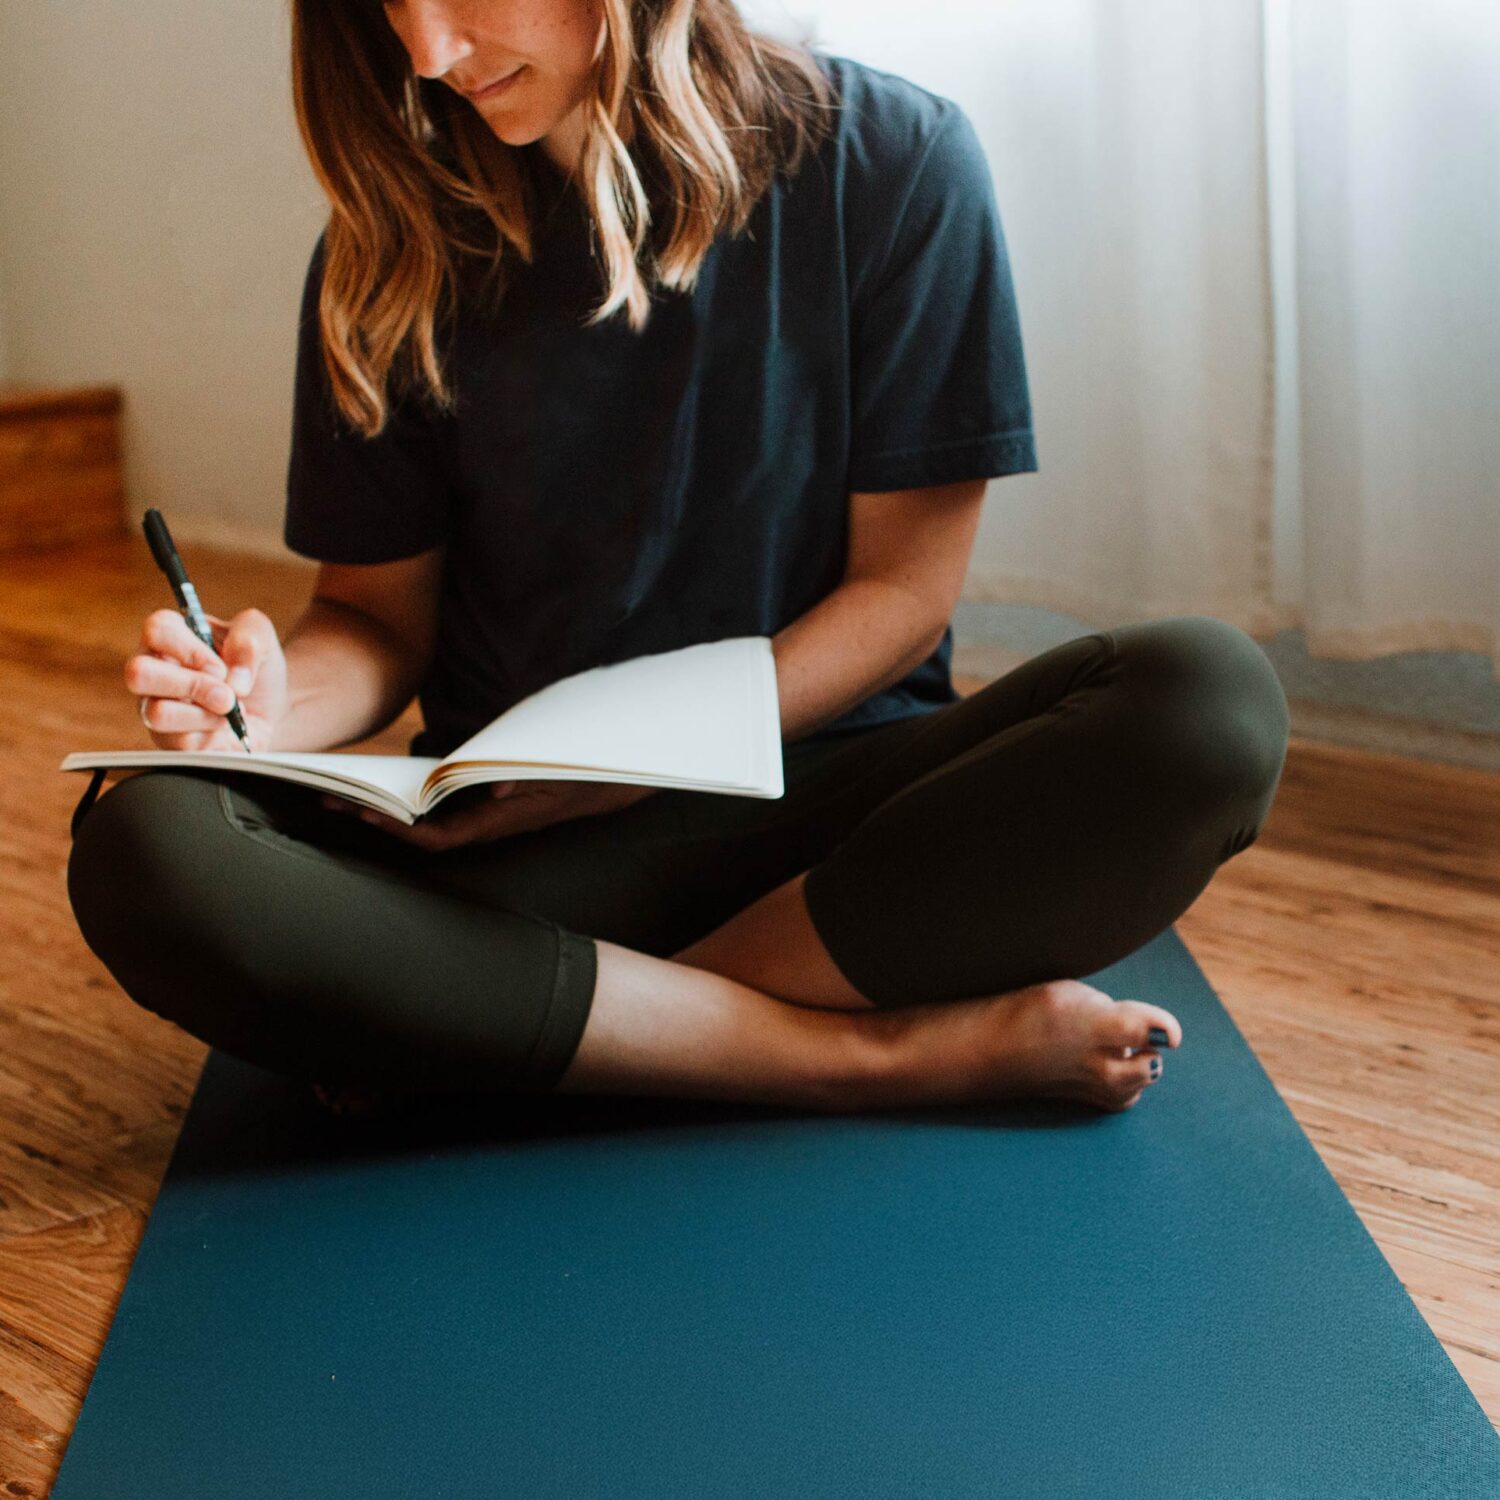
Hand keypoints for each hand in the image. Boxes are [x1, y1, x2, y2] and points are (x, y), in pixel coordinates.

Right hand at [125, 606, 287, 752]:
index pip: (156, 630)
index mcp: (169, 635)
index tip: (221, 668)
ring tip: (230, 711)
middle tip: (227, 695)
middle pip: (138, 673)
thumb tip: (233, 680)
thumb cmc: (254, 666)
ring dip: (203, 715)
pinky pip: (179, 743)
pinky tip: (225, 727)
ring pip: (156, 713)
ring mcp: (153, 706)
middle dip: (192, 686)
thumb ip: (249, 639)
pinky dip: (211, 735)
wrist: (270, 709)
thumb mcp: (262, 635)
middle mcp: (152, 669)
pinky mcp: (167, 740)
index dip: (190, 651)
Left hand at [322, 778, 656, 850]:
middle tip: (329, 800)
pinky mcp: (474, 804)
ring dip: (381, 807)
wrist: (596, 786)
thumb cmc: (571, 779)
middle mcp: (477, 825)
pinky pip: (431, 806)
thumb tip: (496, 787)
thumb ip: (524, 781)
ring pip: (418, 819)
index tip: (367, 814)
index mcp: (493, 824)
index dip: (400, 830)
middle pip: (415, 830)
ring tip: (341, 791)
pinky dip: (403, 796)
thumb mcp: (553, 777)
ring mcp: (474, 816)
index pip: (437, 837)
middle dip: (373, 816)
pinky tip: (378, 782)